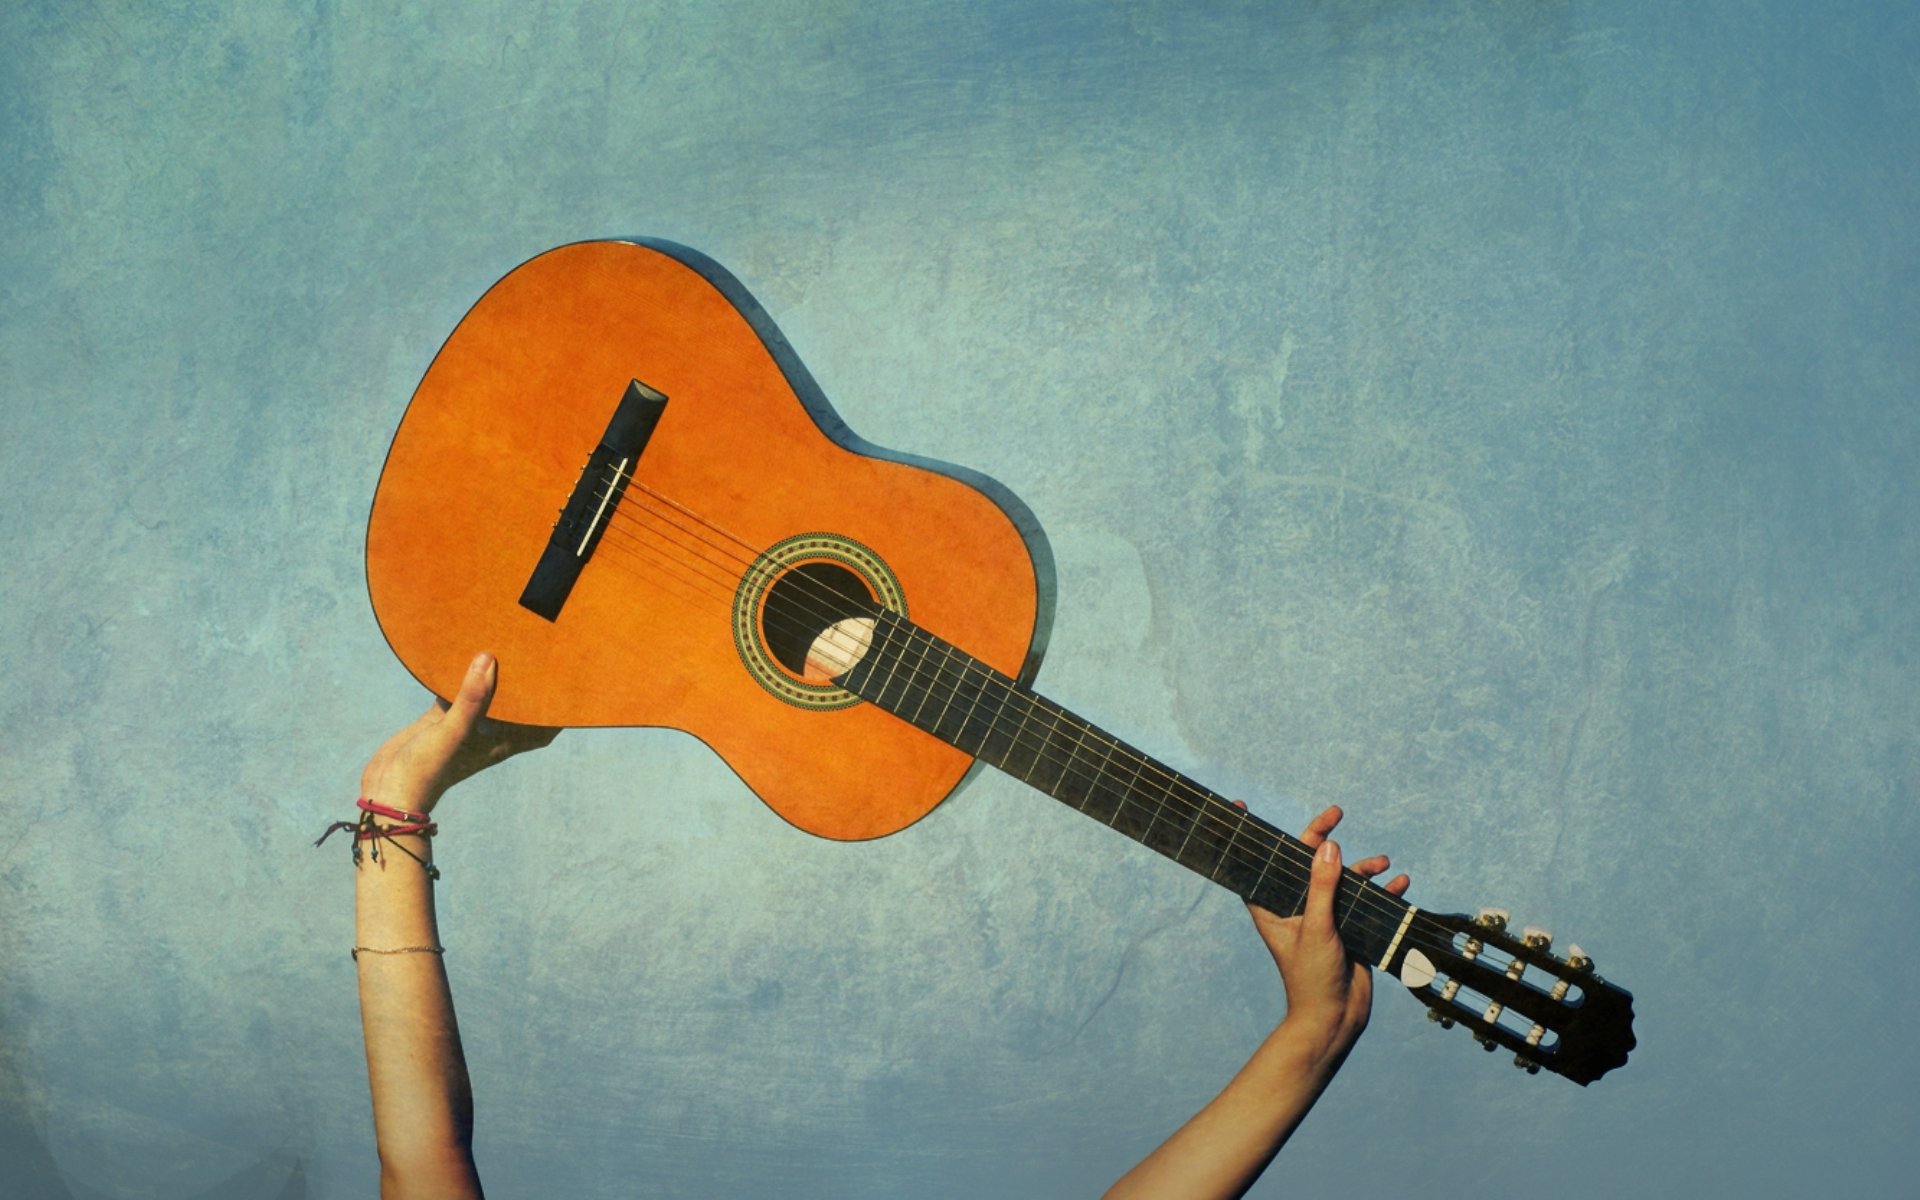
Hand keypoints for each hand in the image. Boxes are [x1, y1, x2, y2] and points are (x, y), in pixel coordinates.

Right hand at [359, 652, 560, 816]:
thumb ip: (472, 698)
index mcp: (503, 742)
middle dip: (529, 685)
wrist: (388, 793)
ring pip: (486, 696)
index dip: (560, 710)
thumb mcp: (452, 731)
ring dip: (494, 677)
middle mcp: (488, 733)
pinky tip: (459, 653)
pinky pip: (456, 692)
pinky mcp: (440, 720)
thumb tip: (490, 658)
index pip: (543, 727)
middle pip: (519, 706)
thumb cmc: (425, 771)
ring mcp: (463, 726)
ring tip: (503, 645)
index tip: (571, 683)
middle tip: (540, 653)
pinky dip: (460, 676)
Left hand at [1242, 804, 1409, 1055]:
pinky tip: (1398, 884)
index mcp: (1273, 907)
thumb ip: (1323, 887)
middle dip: (1321, 838)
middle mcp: (1296, 907)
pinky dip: (1381, 891)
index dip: (1252, 836)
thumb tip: (1328, 847)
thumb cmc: (1312, 978)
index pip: (1260, 863)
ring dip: (1361, 868)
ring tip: (1383, 865)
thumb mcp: (1317, 928)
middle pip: (1306, 862)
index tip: (1242, 804)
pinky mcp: (1348, 928)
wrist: (1336, 1018)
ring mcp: (1323, 916)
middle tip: (1336, 812)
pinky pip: (1364, 901)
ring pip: (1340, 879)